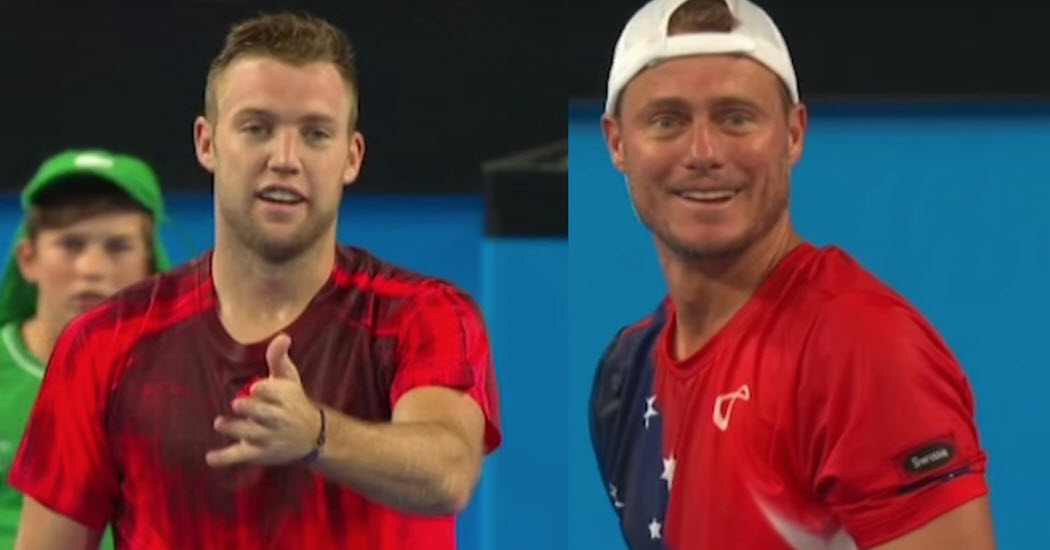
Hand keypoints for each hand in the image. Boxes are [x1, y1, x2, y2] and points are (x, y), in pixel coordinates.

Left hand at [206, 333, 321, 466]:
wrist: (313, 436)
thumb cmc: (294, 401)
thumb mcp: (289, 378)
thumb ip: (279, 358)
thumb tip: (282, 336)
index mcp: (286, 398)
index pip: (275, 393)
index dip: (266, 390)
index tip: (256, 387)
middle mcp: (278, 419)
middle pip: (264, 414)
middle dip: (251, 409)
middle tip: (237, 404)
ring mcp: (268, 438)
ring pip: (250, 434)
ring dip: (234, 429)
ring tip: (220, 423)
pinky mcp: (259, 454)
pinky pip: (240, 457)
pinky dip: (225, 459)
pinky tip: (210, 458)